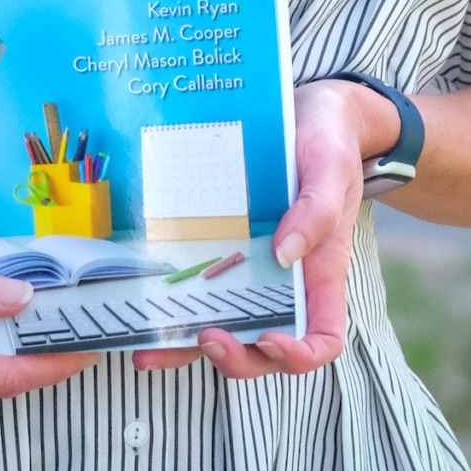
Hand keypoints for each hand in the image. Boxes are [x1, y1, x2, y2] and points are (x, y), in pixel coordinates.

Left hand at [132, 78, 390, 377]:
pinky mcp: (220, 249)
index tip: (269, 339)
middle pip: (264, 348)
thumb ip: (317, 210)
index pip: (322, 338)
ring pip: (223, 326)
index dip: (299, 355)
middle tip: (205, 338)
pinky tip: (140, 306)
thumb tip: (284, 256)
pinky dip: (171, 307)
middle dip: (234, 357)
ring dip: (187, 347)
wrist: (308, 112)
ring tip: (149, 346)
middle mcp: (284, 282)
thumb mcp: (330, 167)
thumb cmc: (328, 141)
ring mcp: (249, 269)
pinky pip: (197, 288)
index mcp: (320, 272)